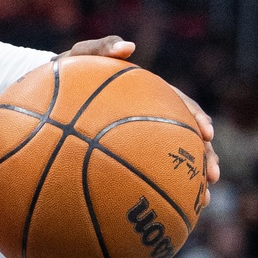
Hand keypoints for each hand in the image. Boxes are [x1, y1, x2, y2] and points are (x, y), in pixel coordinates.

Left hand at [60, 35, 219, 184]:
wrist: (45, 96)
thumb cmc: (66, 73)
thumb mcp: (79, 56)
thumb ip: (101, 48)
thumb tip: (128, 46)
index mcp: (149, 94)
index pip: (181, 106)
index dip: (197, 119)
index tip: (206, 134)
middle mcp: (150, 117)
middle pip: (187, 138)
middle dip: (205, 156)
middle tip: (212, 176)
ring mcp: (139, 138)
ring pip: (175, 160)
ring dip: (193, 179)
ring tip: (204, 200)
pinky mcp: (126, 155)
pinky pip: (145, 175)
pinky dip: (159, 190)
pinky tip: (166, 211)